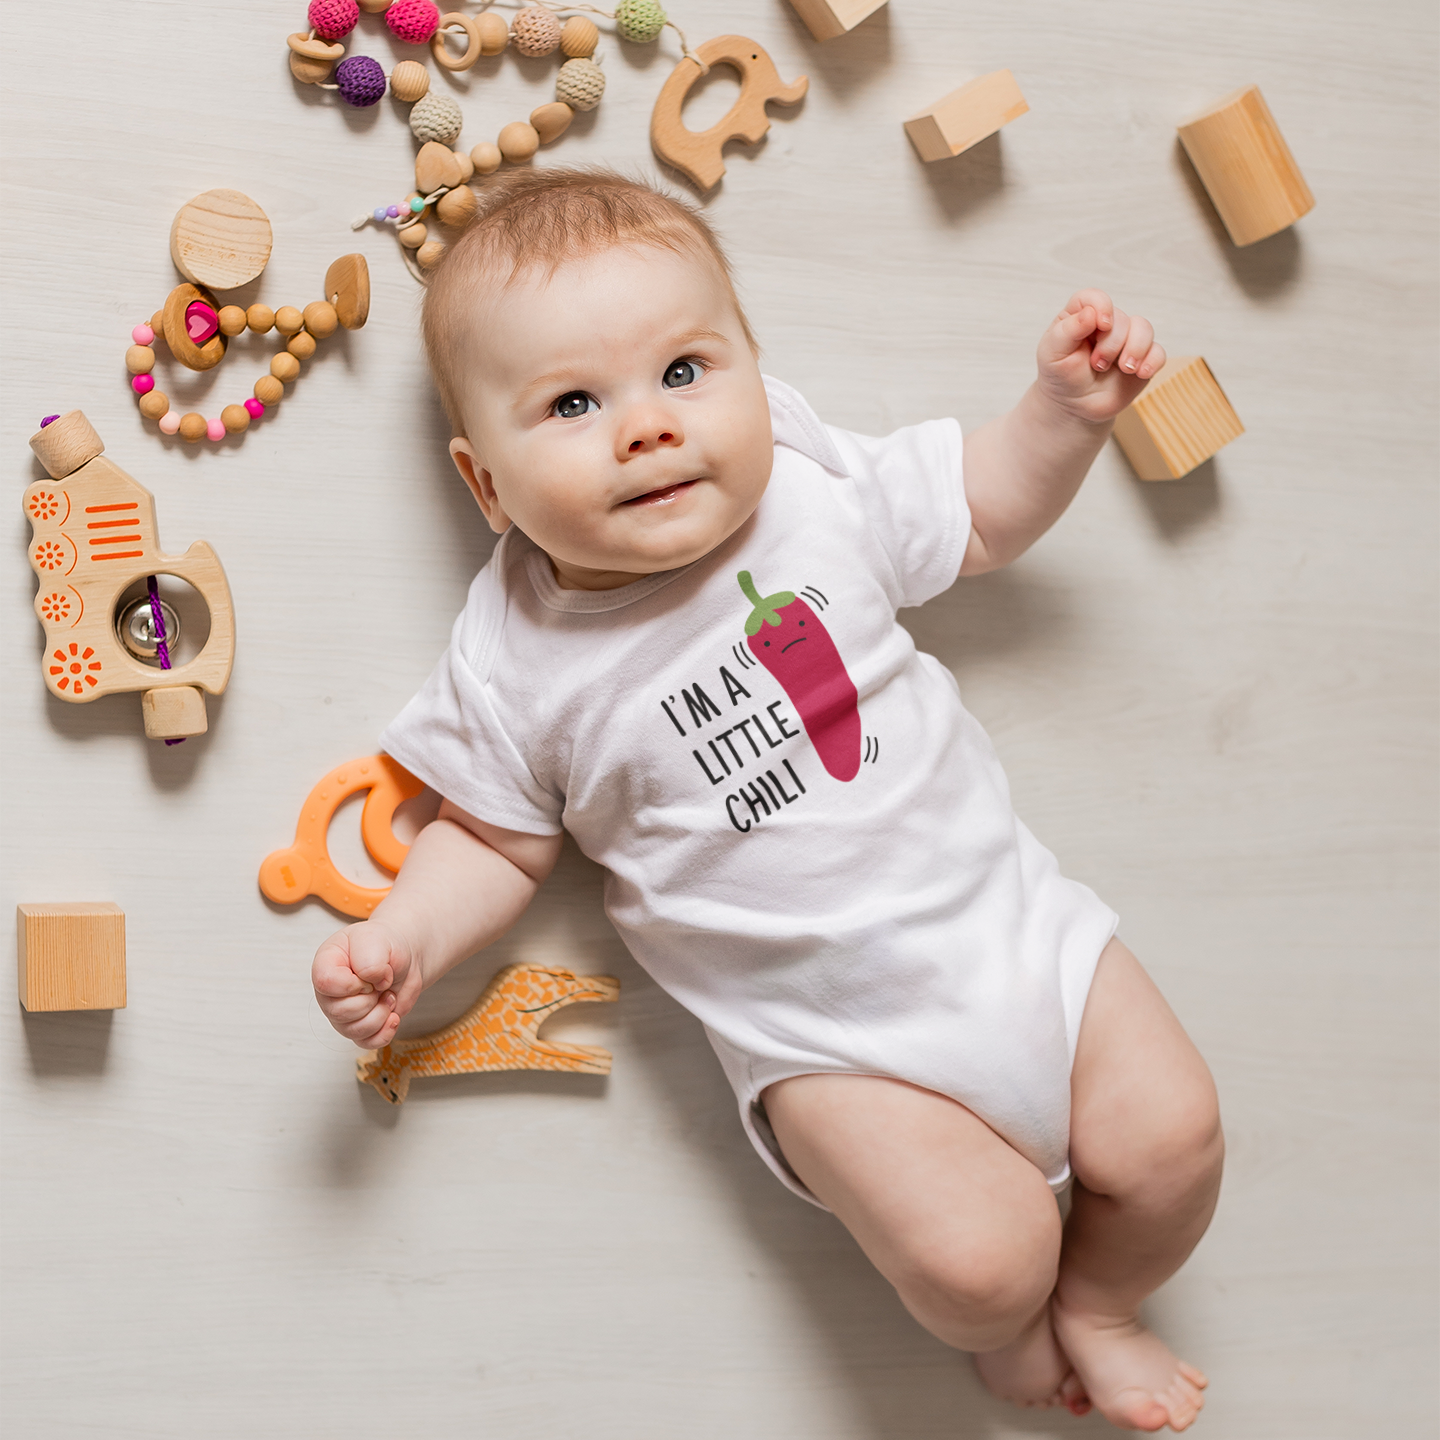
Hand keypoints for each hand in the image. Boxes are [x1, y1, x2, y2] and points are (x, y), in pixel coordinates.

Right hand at [312, 918, 422, 1049]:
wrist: (404, 957)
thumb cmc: (385, 944)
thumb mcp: (378, 939)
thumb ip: (370, 960)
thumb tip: (372, 983)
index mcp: (326, 964)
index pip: (326, 983)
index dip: (353, 983)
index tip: (370, 974)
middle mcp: (329, 992)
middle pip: (339, 1012)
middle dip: (370, 999)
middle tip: (382, 983)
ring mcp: (342, 1012)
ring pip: (353, 1031)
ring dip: (380, 1014)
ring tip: (387, 995)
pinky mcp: (359, 1027)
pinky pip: (367, 1043)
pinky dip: (385, 1032)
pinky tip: (393, 1016)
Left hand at [1035, 289, 1164, 425]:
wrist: (1074, 406)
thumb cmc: (1061, 376)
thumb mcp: (1052, 354)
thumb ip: (1067, 331)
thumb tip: (1090, 313)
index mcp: (1081, 316)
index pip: (1094, 297)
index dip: (1102, 306)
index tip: (1101, 325)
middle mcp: (1107, 324)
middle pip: (1122, 318)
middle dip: (1112, 344)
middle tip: (1097, 365)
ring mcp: (1126, 340)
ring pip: (1144, 329)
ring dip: (1135, 350)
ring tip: (1123, 369)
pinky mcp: (1142, 358)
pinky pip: (1158, 352)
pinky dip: (1152, 362)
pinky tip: (1141, 373)